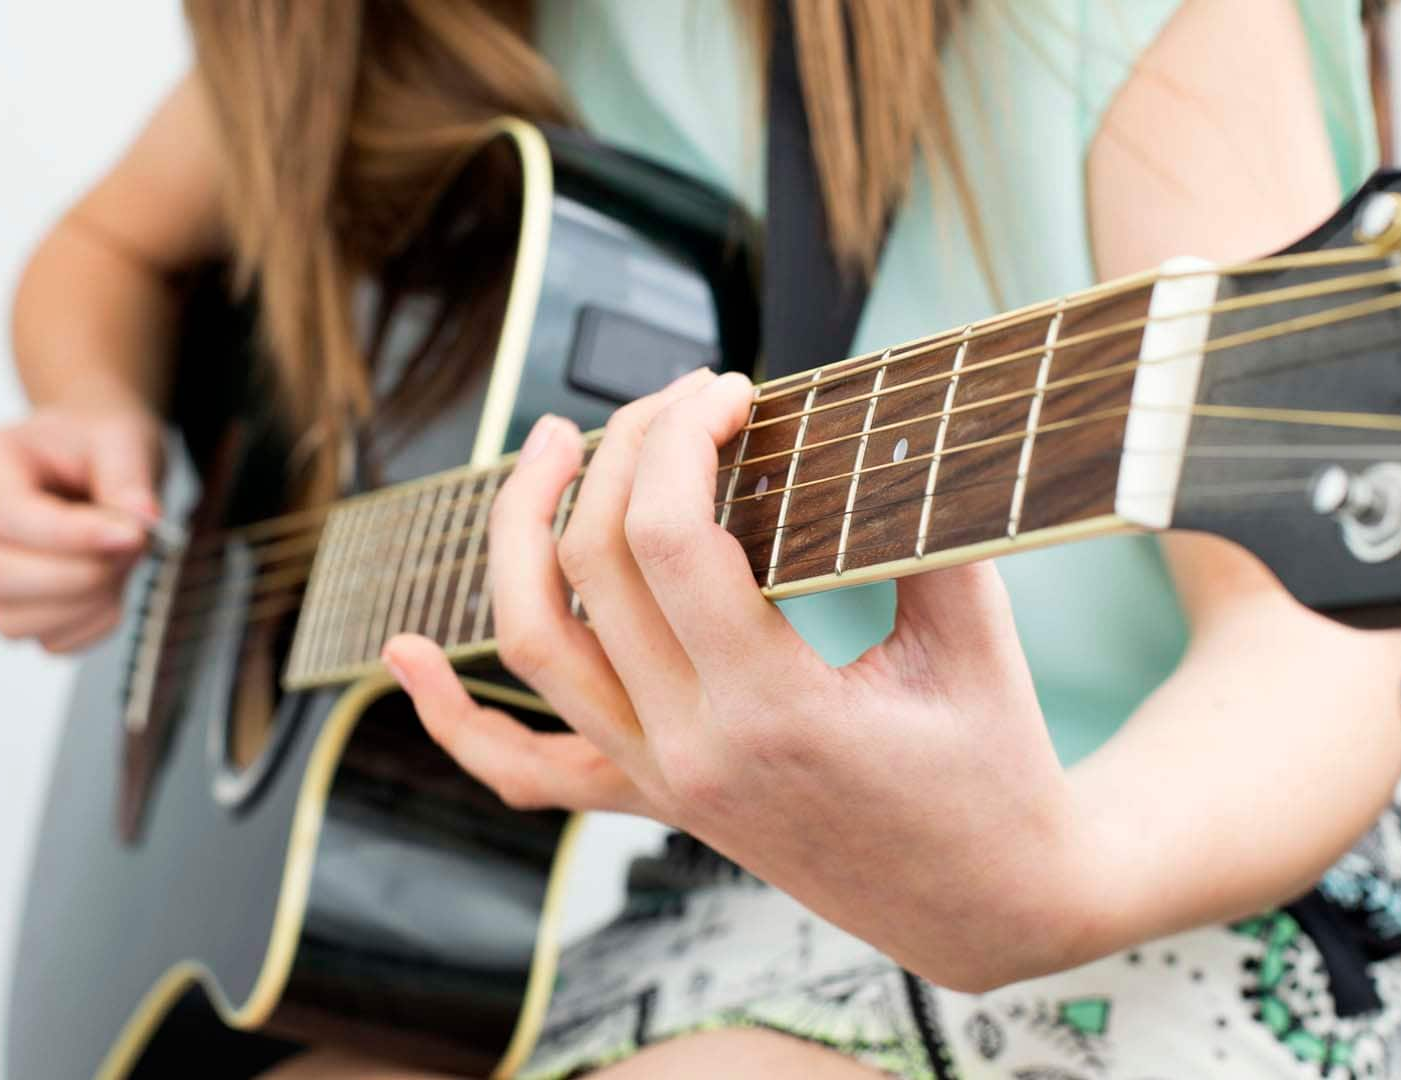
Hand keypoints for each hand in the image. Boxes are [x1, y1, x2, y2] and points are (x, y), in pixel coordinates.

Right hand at [0, 403, 162, 652]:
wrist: (95, 459)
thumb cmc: (95, 444)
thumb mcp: (121, 436)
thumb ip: (128, 476)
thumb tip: (141, 521)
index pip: (8, 518)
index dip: (72, 536)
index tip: (131, 534)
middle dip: (81, 574)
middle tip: (133, 545)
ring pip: (16, 622)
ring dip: (88, 602)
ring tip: (122, 559)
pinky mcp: (17, 610)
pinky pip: (50, 642)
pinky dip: (93, 623)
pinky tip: (112, 583)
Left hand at [383, 370, 1096, 990]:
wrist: (986, 906)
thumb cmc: (995, 770)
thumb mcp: (977, 640)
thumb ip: (918, 524)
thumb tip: (870, 413)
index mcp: (777, 711)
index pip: (670, 538)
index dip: (682, 435)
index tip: (732, 390)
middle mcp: (694, 752)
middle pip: (593, 567)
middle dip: (622, 449)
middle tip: (679, 395)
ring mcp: (661, 779)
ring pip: (536, 645)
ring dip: (521, 531)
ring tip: (554, 444)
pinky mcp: (653, 794)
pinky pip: (527, 768)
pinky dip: (453, 715)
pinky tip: (404, 653)